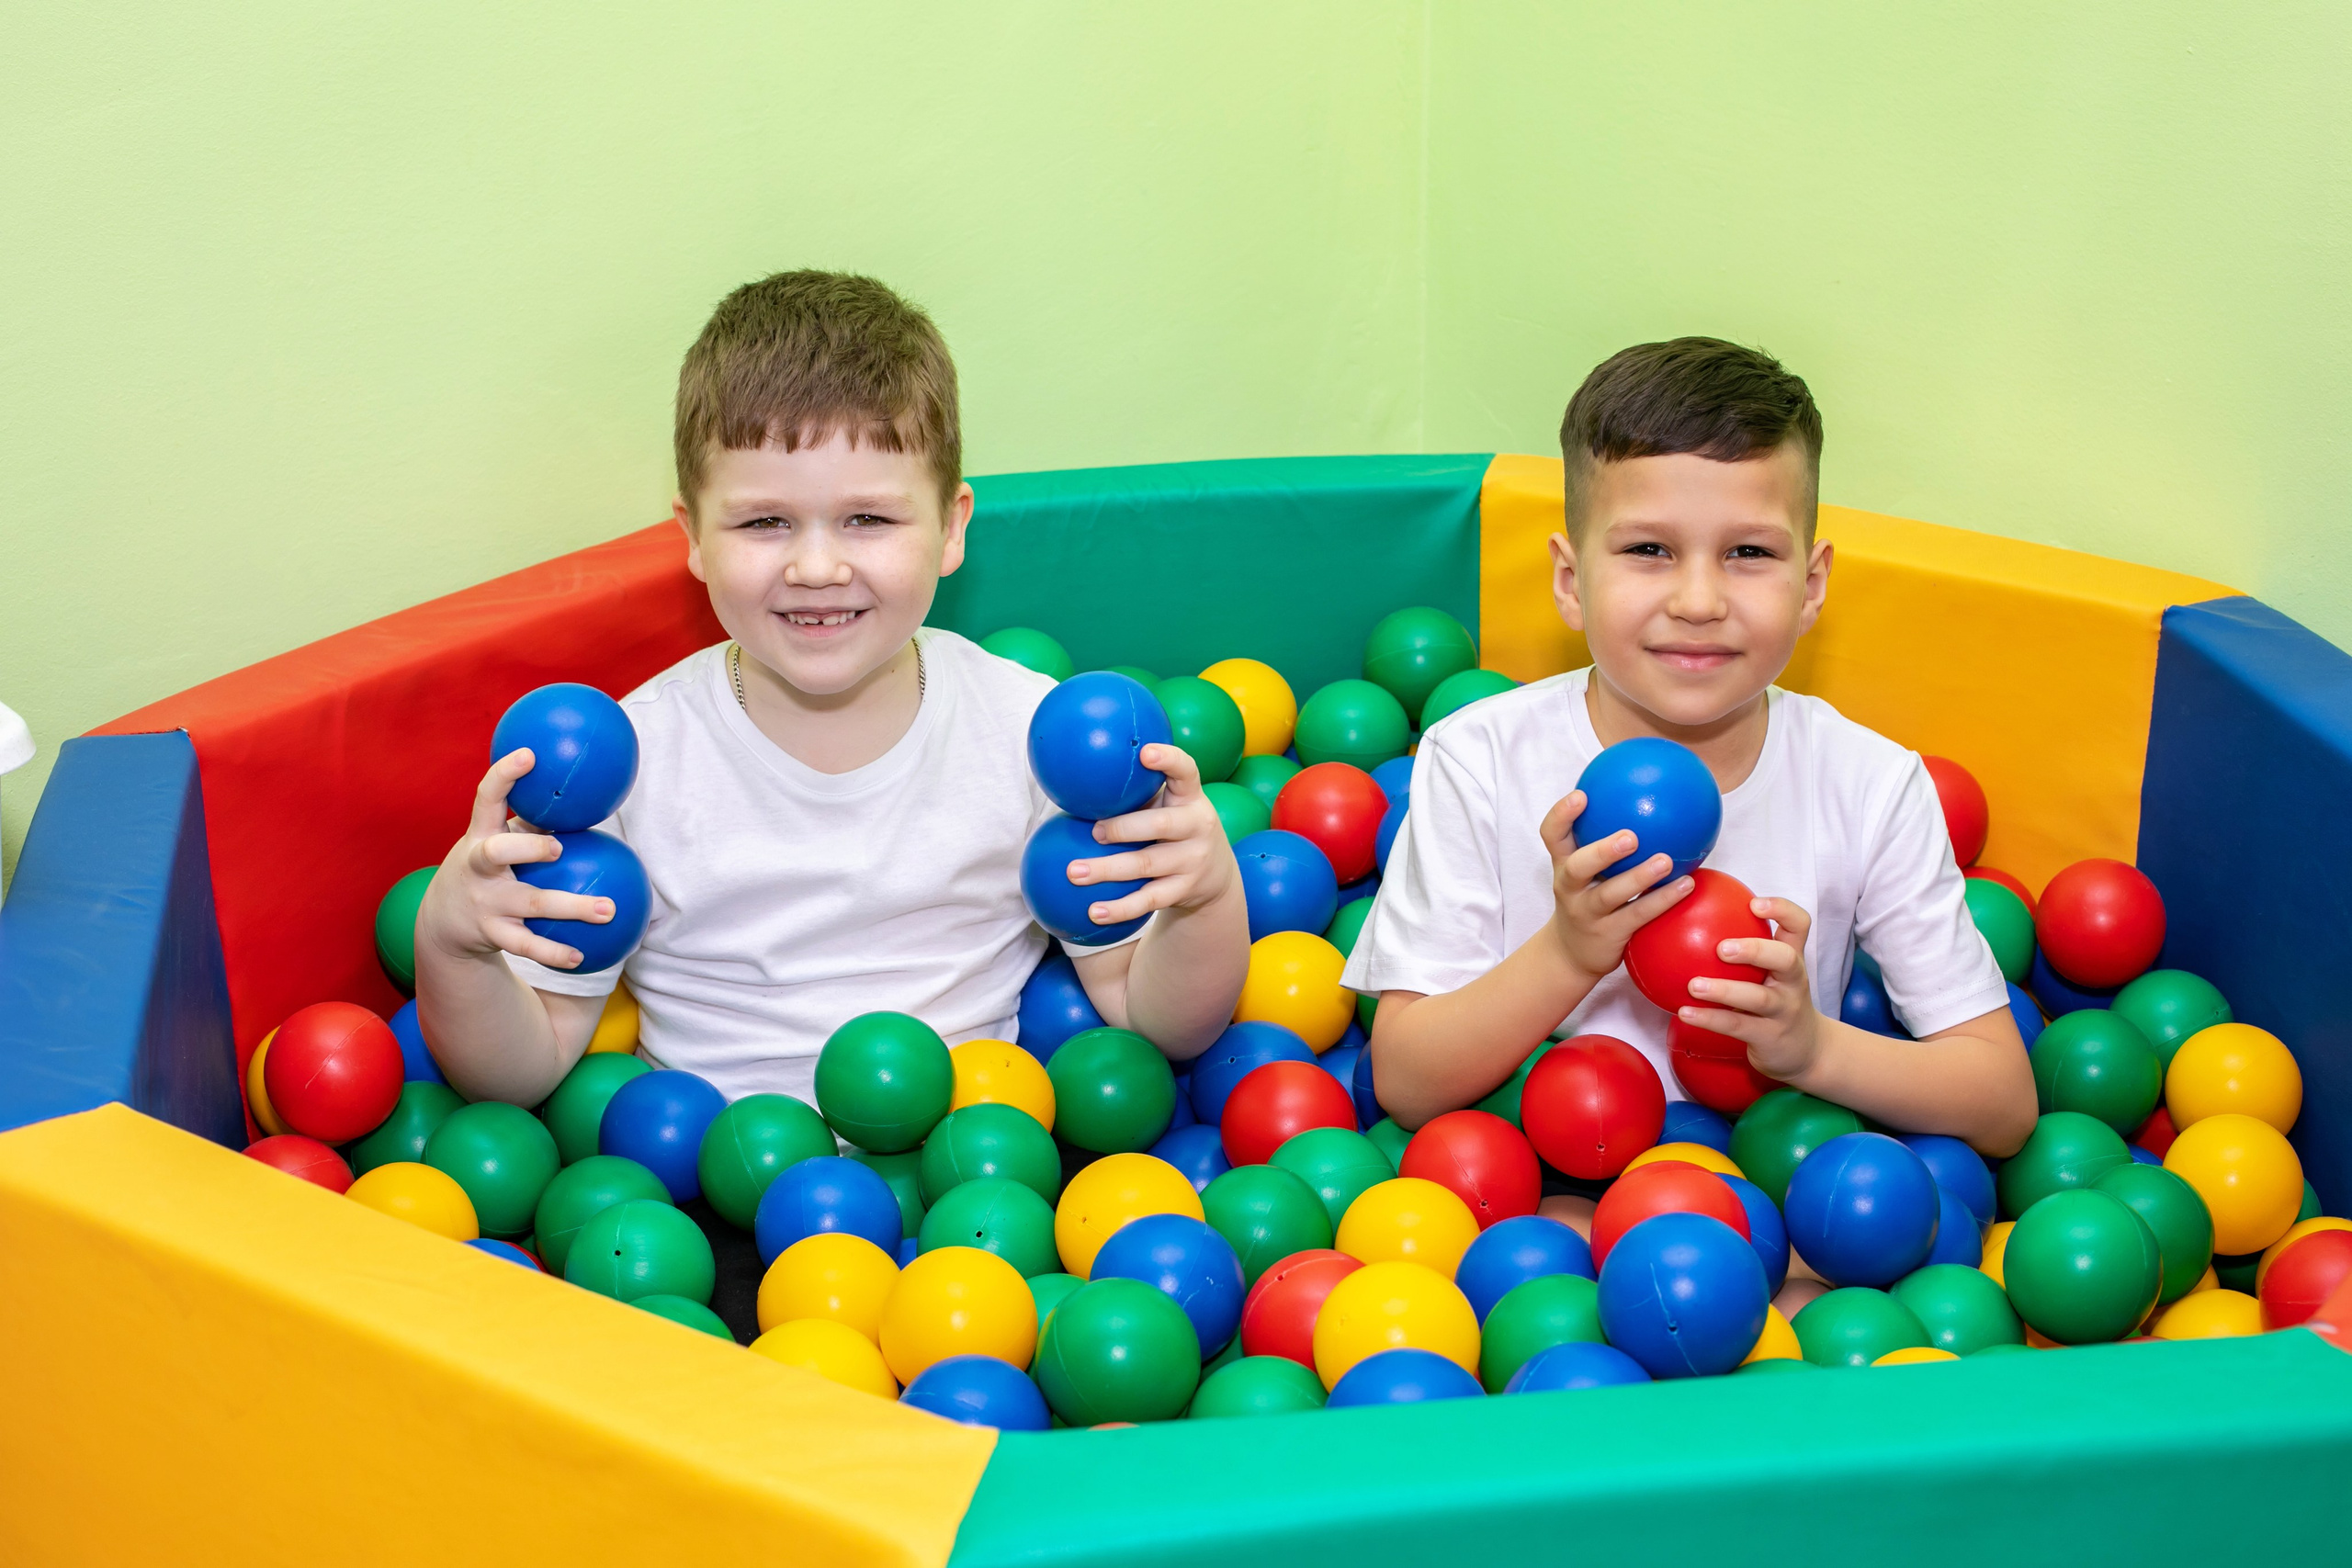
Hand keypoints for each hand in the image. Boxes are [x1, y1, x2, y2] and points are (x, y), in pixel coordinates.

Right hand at [415, 749, 613, 970]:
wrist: (441, 920)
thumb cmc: (485, 866)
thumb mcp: (497, 839)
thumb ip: (532, 820)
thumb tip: (583, 792)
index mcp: (480, 835)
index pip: (486, 798)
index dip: (504, 775)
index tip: (529, 755)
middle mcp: (479, 867)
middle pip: (498, 853)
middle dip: (529, 848)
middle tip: (559, 848)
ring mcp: (485, 902)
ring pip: (529, 904)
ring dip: (571, 908)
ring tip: (608, 910)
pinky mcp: (492, 934)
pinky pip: (526, 946)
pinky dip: (554, 952)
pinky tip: (581, 955)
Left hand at [1064, 743, 1239, 927]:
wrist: (1217, 876)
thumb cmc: (1176, 831)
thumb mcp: (1170, 807)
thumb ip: (1140, 794)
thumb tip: (1076, 783)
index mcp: (1191, 798)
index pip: (1186, 771)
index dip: (1168, 760)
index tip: (1145, 752)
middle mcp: (1198, 826)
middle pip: (1160, 825)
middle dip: (1123, 828)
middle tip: (1094, 832)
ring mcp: (1193, 860)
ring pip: (1147, 865)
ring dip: (1108, 870)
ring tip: (1074, 873)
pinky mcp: (1184, 890)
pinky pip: (1148, 900)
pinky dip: (1120, 908)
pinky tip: (1094, 912)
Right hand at [1539, 789, 1692, 984]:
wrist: (1571, 954)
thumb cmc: (1587, 899)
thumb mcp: (1585, 873)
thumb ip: (1604, 843)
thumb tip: (1651, 799)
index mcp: (1562, 865)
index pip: (1552, 835)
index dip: (1562, 815)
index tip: (1582, 795)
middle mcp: (1569, 888)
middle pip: (1577, 867)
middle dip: (1602, 850)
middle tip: (1631, 836)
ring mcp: (1587, 913)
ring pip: (1609, 894)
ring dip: (1639, 877)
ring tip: (1665, 861)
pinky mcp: (1608, 935)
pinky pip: (1638, 915)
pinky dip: (1662, 899)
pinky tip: (1686, 885)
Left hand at [1676, 896, 1824, 1079]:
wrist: (1806, 1050)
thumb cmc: (1777, 1000)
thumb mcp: (1772, 972)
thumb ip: (1748, 949)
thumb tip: (1694, 915)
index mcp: (1793, 959)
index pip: (1799, 925)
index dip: (1782, 910)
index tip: (1754, 903)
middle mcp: (1793, 982)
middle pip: (1785, 959)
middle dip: (1755, 950)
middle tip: (1721, 948)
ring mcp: (1784, 1010)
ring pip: (1758, 998)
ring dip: (1724, 990)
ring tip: (1693, 985)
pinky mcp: (1770, 1036)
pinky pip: (1737, 1026)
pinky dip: (1710, 1019)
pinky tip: (1685, 1012)